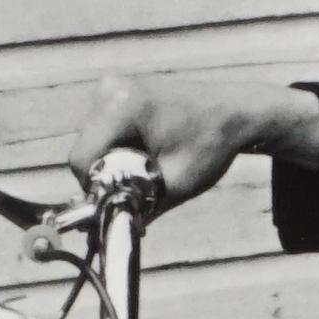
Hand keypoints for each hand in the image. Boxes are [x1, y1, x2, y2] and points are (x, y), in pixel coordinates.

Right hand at [66, 77, 318, 205]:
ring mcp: (113, 88)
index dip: (96, 188)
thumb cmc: (213, 143)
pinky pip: (103, 131)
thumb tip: (107, 230)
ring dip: (111, 163)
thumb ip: (138, 207)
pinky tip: (147, 152)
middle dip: (106, 176)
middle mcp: (111, 90)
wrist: (237, 109)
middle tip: (140, 187)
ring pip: (92, 142)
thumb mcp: (177, 184)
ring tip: (149, 166)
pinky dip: (118, 148)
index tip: (122, 199)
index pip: (81, 159)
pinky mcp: (118, 92)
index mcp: (122, 107)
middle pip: (85, 151)